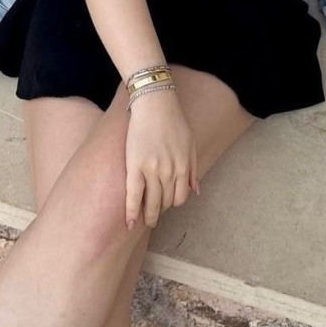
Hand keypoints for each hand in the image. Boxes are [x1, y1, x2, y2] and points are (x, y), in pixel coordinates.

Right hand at [124, 89, 197, 229]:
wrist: (154, 103)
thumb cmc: (173, 120)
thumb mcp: (190, 143)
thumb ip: (192, 168)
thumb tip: (196, 191)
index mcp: (183, 167)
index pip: (180, 198)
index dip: (172, 204)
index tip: (165, 205)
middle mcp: (169, 172)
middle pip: (166, 202)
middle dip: (159, 212)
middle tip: (153, 218)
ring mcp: (152, 171)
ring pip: (152, 202)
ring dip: (148, 215)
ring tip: (144, 220)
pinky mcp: (135, 166)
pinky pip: (134, 196)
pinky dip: (132, 212)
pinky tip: (130, 223)